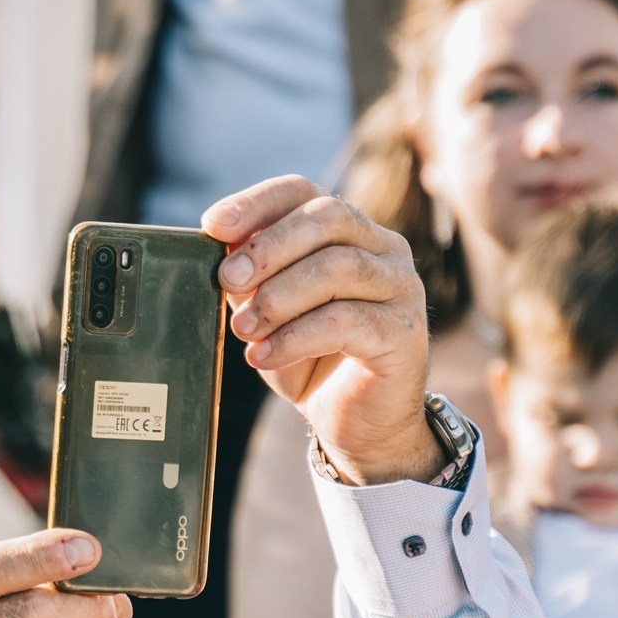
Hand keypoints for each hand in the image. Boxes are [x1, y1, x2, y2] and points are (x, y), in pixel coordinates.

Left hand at [202, 176, 441, 487]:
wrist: (356, 425)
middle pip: (327, 218)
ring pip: (338, 267)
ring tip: (244, 328)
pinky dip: (296, 336)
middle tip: (227, 280)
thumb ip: (252, 281)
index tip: (213, 226)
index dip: (257, 203)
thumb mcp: (269, 314)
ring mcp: (400, 287)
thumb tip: (222, 253)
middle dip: (267, 247)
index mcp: (348, 231)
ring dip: (279, 296)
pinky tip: (264, 354)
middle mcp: (383, 248)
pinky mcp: (403, 331)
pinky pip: (347, 320)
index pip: (303, 192)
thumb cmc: (311, 362)